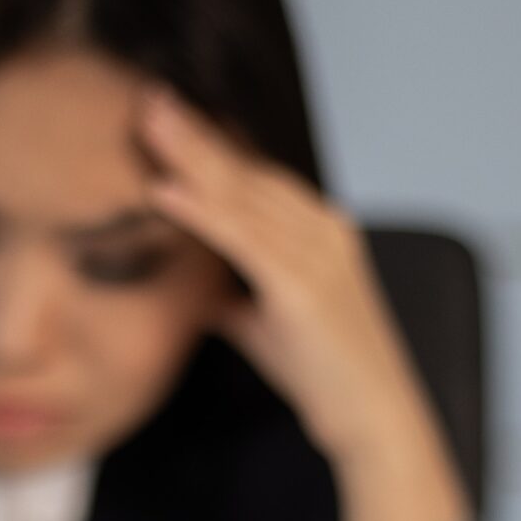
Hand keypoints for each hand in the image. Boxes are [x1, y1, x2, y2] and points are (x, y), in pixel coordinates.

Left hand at [137, 84, 493, 520]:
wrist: (374, 421)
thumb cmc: (328, 378)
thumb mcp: (273, 326)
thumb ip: (240, 297)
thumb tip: (202, 291)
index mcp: (322, 233)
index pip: (257, 179)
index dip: (211, 148)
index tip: (167, 122)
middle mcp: (324, 231)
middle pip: (248, 172)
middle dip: (196, 134)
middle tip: (148, 99)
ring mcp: (317, 255)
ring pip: (242, 194)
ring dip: (190, 155)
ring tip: (146, 123)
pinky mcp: (303, 287)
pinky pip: (241, 237)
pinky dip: (200, 211)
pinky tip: (163, 190)